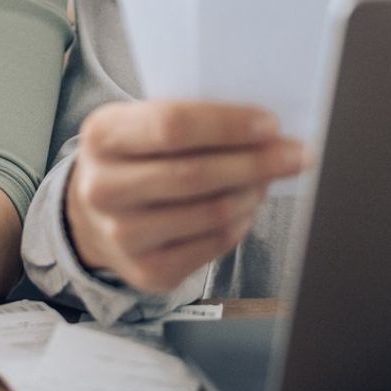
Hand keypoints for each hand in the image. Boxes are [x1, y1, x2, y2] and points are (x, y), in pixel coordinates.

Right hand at [65, 101, 310, 295]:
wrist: (92, 217)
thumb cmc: (133, 158)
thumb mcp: (140, 122)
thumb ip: (189, 118)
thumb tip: (264, 130)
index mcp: (102, 136)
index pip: (172, 126)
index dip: (227, 125)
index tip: (271, 124)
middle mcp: (104, 188)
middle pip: (196, 174)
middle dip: (258, 162)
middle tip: (298, 154)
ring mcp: (123, 236)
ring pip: (212, 213)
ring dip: (254, 192)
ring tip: (269, 178)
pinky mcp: (148, 271)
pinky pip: (214, 244)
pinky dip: (242, 222)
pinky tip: (246, 206)